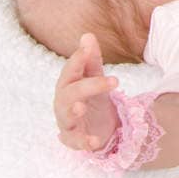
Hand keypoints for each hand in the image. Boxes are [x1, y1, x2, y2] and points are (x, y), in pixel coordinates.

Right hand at [54, 33, 119, 151]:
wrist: (97, 126)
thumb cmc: (91, 97)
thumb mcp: (95, 77)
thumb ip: (91, 59)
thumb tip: (87, 35)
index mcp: (68, 84)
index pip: (70, 71)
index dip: (76, 60)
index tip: (87, 49)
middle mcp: (64, 102)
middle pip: (70, 93)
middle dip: (89, 86)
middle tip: (114, 81)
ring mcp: (67, 121)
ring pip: (65, 116)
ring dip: (73, 111)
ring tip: (81, 107)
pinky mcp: (74, 139)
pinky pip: (75, 142)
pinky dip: (83, 142)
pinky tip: (94, 141)